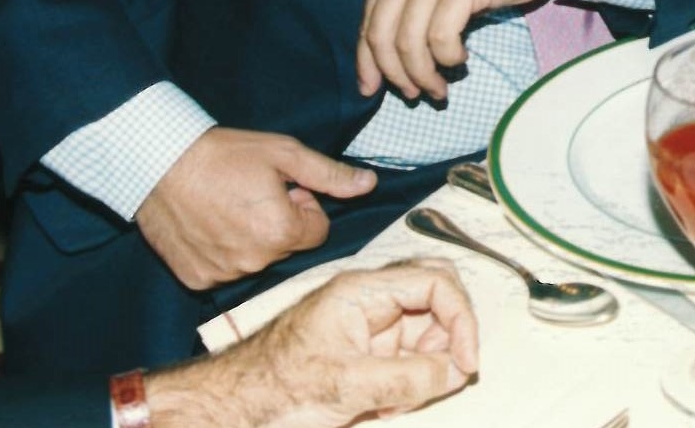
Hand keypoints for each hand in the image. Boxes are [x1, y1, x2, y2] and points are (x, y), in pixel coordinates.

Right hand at [137, 128, 376, 290]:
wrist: (159, 165)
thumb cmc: (226, 154)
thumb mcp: (285, 154)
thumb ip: (330, 175)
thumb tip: (369, 184)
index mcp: (282, 234)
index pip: (318, 231)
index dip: (304, 206)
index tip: (281, 188)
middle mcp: (254, 263)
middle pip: (288, 247)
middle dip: (279, 222)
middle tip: (252, 193)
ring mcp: (222, 275)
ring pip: (257, 259)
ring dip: (251, 238)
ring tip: (227, 205)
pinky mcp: (196, 279)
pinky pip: (226, 270)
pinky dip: (222, 251)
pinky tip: (208, 224)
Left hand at [144, 260, 478, 427]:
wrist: (227, 413)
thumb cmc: (273, 392)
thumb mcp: (347, 387)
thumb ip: (409, 378)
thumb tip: (458, 371)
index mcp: (364, 291)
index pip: (436, 280)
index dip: (462, 318)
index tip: (467, 361)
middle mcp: (369, 300)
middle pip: (435, 301)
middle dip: (445, 341)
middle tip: (443, 377)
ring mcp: (366, 327)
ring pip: (422, 337)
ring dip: (421, 372)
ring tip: (392, 405)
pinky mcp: (360, 354)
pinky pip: (401, 362)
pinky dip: (403, 387)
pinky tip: (378, 409)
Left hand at [356, 0, 578, 102]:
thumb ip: (410, 7)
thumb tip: (387, 60)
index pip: (367, 23)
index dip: (367, 63)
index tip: (371, 90)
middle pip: (382, 36)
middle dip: (395, 74)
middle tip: (415, 94)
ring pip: (409, 41)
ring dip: (423, 74)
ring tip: (440, 87)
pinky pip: (440, 36)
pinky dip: (448, 57)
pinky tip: (461, 58)